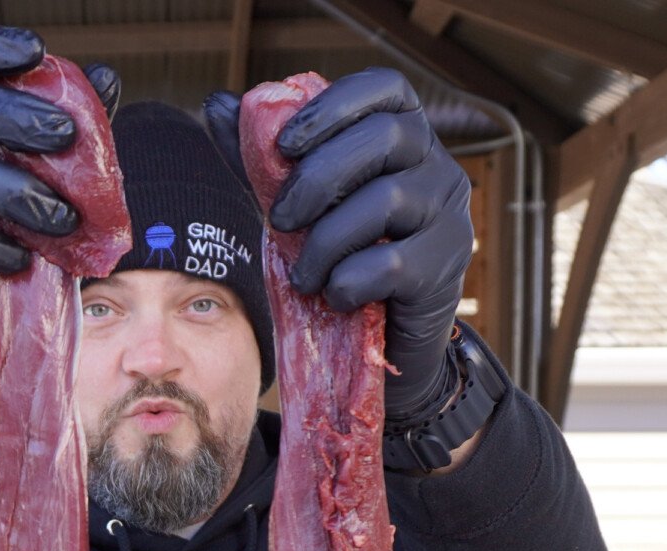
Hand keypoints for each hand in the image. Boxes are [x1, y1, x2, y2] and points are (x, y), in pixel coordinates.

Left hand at [204, 68, 472, 419]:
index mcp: (406, 140)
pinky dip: (347, 283)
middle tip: (280, 221)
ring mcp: (449, 218)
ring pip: (384, 202)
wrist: (384, 345)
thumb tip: (217, 106)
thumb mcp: (300, 209)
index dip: (333, 106)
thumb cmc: (341, 263)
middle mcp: (439, 168)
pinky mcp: (444, 269)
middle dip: (317, 179)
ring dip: (325, 243)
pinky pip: (389, 264)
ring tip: (303, 278)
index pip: (386, 88)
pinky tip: (335, 298)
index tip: (286, 145)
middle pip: (384, 138)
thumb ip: (264, 162)